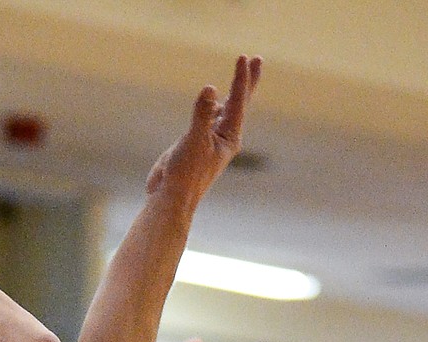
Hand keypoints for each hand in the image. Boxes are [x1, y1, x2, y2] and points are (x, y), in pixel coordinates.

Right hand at [147, 56, 261, 201]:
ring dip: (233, 93)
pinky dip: (213, 106)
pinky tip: (215, 100)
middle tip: (257, 59)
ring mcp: (210, 140)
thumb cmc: (185, 173)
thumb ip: (202, 113)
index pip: (238, 102)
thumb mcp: (194, 140)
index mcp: (229, 137)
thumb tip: (211, 89)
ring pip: (225, 110)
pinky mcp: (196, 143)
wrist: (171, 198)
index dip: (241, 79)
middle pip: (240, 103)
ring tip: (241, 77)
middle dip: (247, 81)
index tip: (243, 58)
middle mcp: (224, 137)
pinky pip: (209, 119)